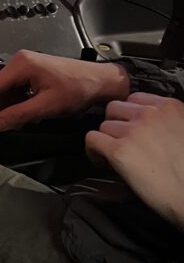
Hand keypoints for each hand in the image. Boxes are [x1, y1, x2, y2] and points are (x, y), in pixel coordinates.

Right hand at [0, 50, 129, 131]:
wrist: (101, 80)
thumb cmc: (76, 90)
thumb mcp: (46, 106)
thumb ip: (18, 115)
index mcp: (21, 65)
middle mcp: (20, 60)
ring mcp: (27, 63)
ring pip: (8, 87)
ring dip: (8, 105)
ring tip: (14, 121)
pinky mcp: (35, 68)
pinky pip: (18, 86)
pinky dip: (18, 100)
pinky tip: (25, 112)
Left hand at [85, 93, 183, 229]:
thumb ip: (168, 122)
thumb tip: (151, 128)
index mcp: (169, 107)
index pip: (134, 99)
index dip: (129, 116)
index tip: (133, 129)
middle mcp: (149, 114)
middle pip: (115, 109)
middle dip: (115, 125)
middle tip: (122, 143)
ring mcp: (133, 131)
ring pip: (104, 126)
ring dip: (107, 141)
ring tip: (116, 158)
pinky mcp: (119, 151)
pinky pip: (92, 140)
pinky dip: (94, 151)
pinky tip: (104, 163)